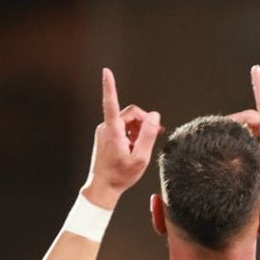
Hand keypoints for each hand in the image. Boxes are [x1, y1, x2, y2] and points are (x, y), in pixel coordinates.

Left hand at [81, 68, 161, 209]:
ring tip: (143, 147)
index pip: (111, 103)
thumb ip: (149, 135)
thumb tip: (155, 116)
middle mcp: (106, 128)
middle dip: (145, 122)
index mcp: (113, 131)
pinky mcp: (105, 135)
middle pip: (130, 113)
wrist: (103, 188)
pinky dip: (133, 134)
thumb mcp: (140, 158)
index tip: (106, 71)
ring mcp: (105, 131)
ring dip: (139, 130)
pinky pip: (123, 127)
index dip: (110, 86)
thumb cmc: (120, 176)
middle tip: (156, 134)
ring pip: (128, 121)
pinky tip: (136, 147)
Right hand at [229, 65, 259, 197]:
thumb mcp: (256, 162)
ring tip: (246, 149)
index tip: (256, 70)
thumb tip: (232, 144)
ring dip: (250, 133)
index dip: (259, 84)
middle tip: (228, 133)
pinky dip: (259, 137)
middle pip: (255, 117)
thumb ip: (244, 148)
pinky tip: (256, 150)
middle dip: (241, 124)